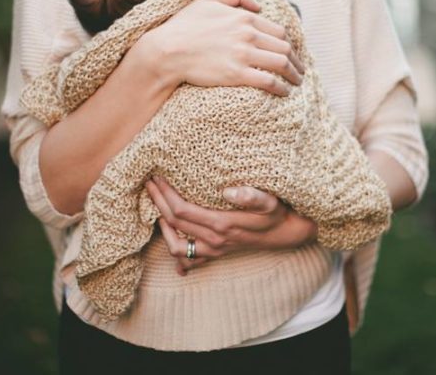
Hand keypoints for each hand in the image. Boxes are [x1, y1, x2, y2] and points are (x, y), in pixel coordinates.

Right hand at [138, 0, 304, 95]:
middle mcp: (248, 34)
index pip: (278, 30)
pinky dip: (281, 87)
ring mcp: (244, 55)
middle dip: (296, 60)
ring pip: (281, 64)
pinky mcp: (237, 74)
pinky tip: (285, 92)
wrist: (167, 51)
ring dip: (294, 74)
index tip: (292, 53)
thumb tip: (258, 5)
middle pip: (284, 47)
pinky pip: (269, 81)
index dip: (289, 43)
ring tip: (297, 82)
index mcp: (244, 17)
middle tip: (300, 70)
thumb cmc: (184, 26)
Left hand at [145, 175, 317, 275]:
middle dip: (157, 201)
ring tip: (157, 205)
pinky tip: (170, 237)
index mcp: (221, 224)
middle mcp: (213, 240)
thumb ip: (251, 196)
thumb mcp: (270, 201)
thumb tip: (228, 191)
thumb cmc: (277, 213)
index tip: (156, 177)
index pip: (181, 210)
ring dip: (162, 226)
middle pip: (173, 223)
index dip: (165, 194)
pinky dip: (175, 252)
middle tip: (148, 183)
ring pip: (175, 246)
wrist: (287, 233)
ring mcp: (214, 250)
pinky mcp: (216, 254)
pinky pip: (189, 260)